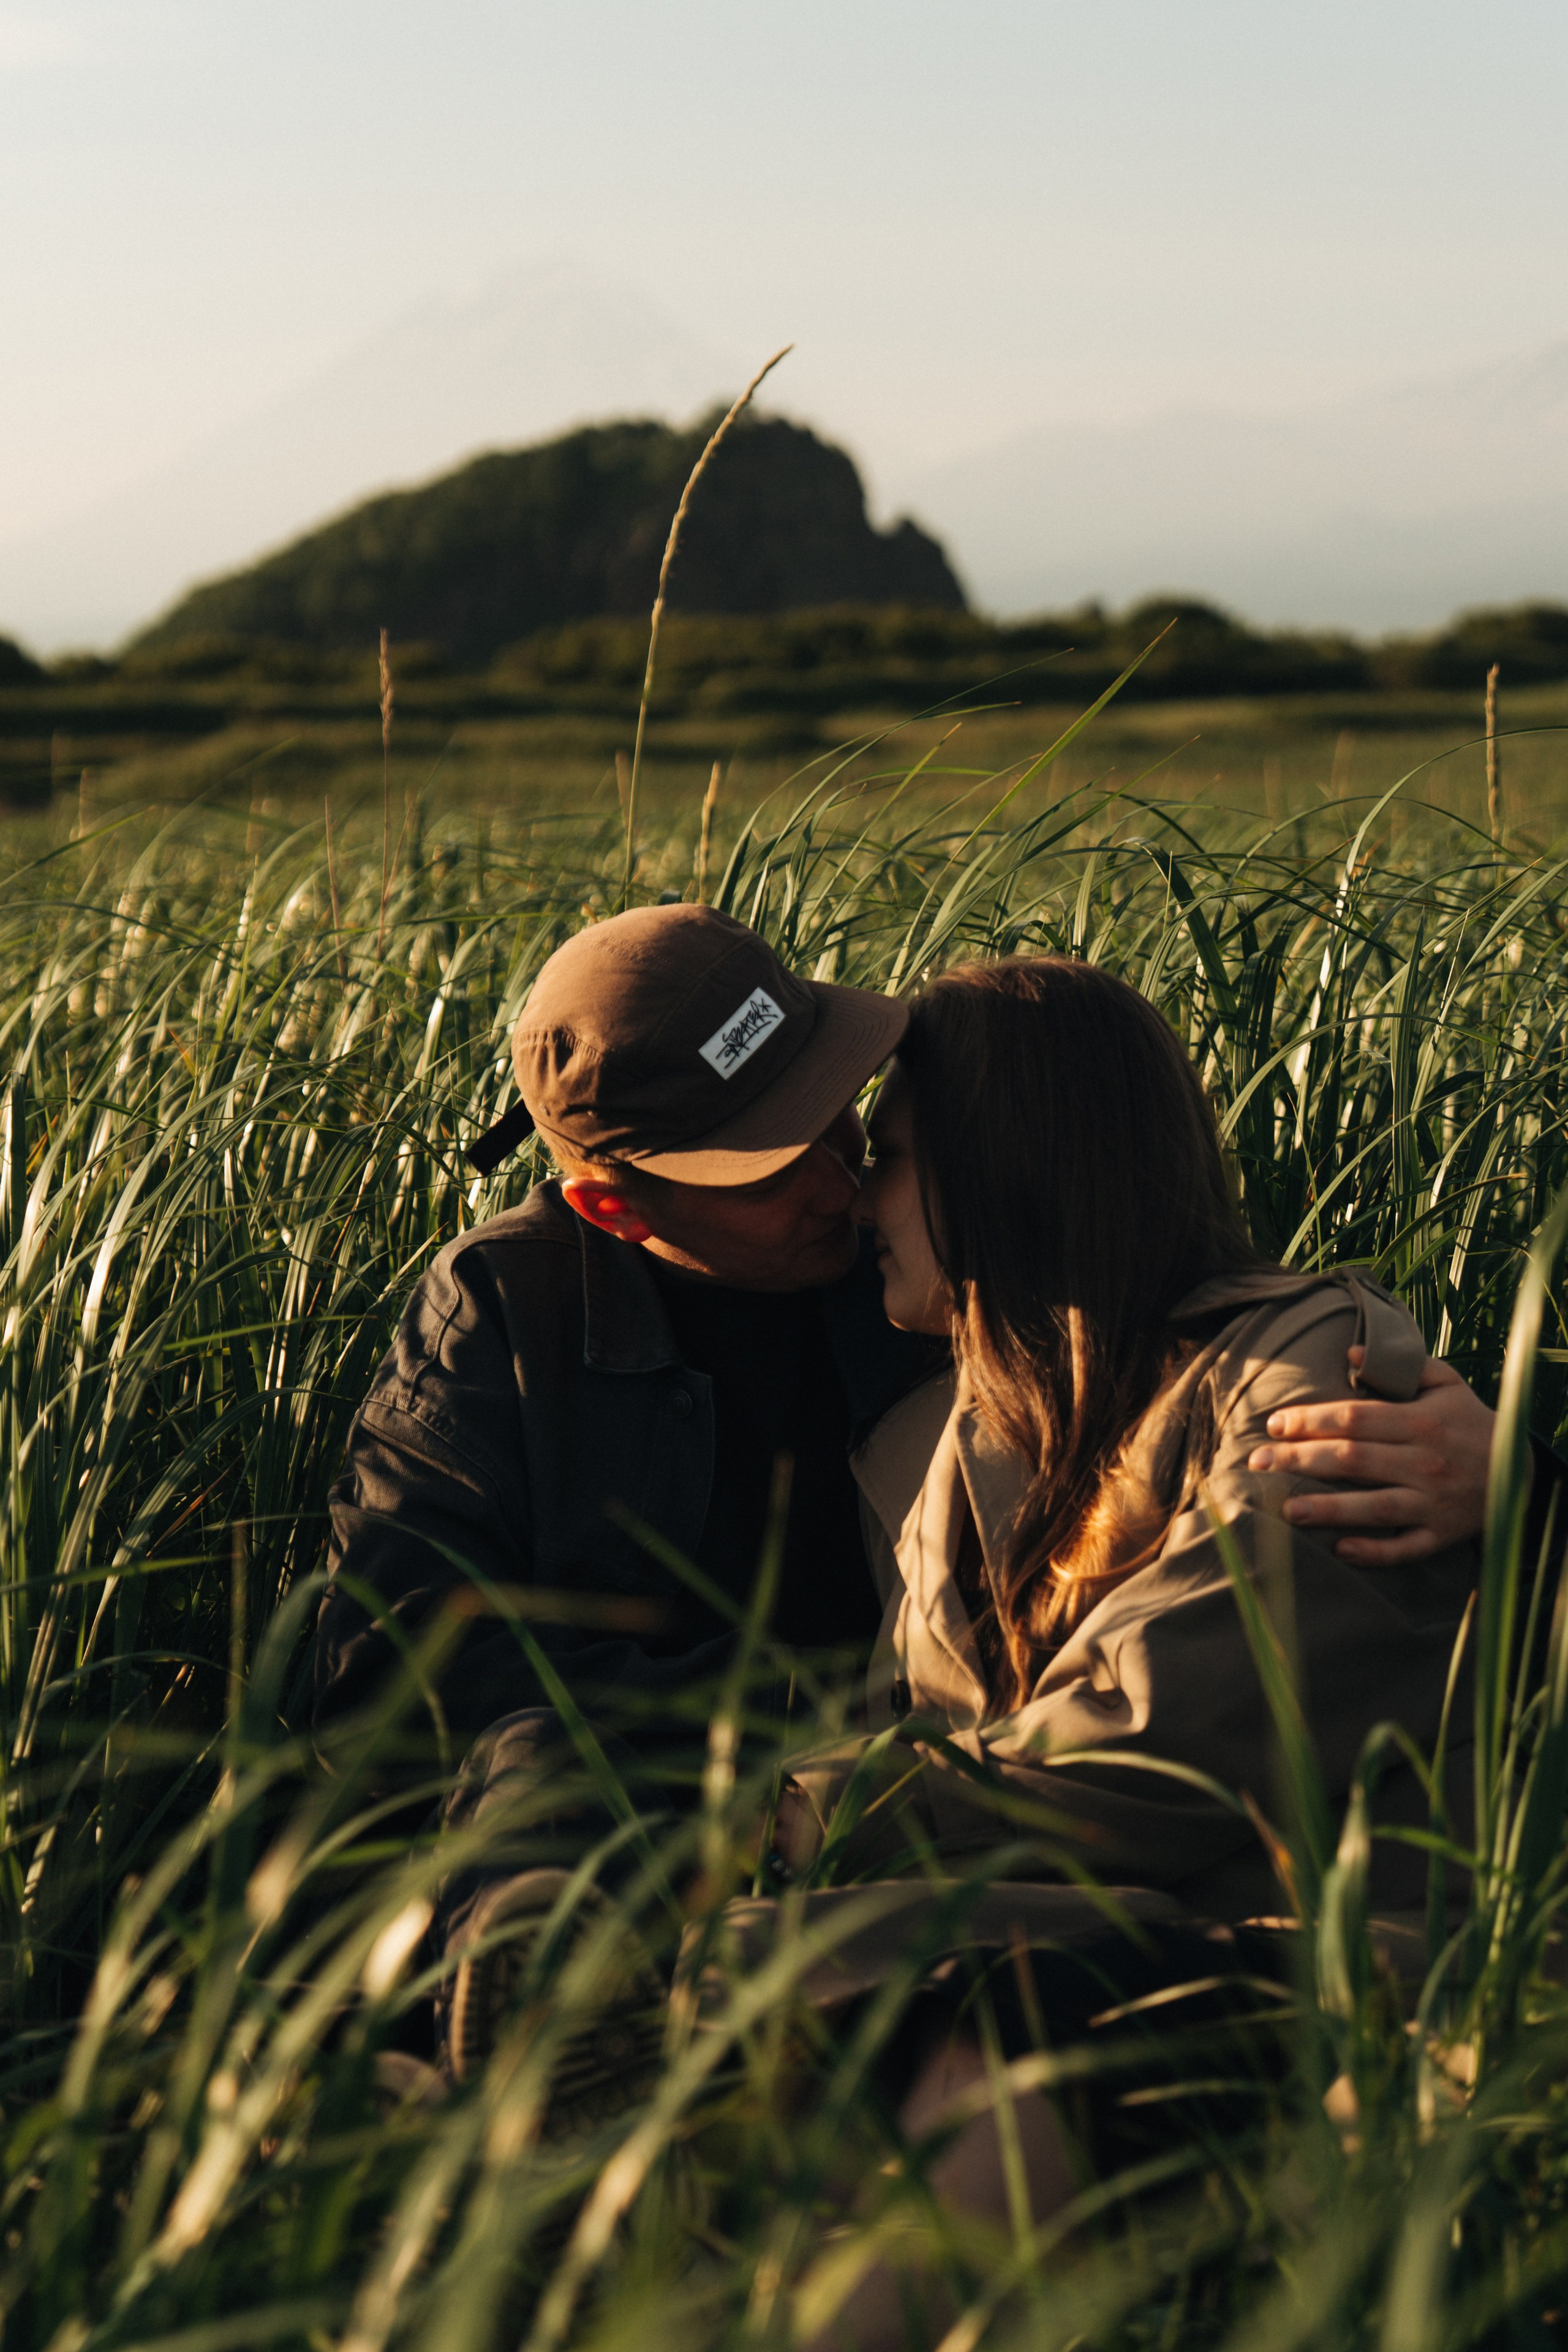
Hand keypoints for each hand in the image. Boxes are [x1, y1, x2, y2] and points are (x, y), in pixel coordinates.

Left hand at [1247, 1347, 1497, 1565]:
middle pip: (1352, 1460)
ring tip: (1286, 1510)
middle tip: (1257, 1462)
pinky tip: (1339, 1550)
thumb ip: (1401, 1366)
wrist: (1521, 1472)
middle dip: (1300, 1460)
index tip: (1274, 1424)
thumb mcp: (1446, 1383)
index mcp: (1422, 1422)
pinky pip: (1404, 1549)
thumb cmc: (1470, 1422)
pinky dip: (1374, 1552)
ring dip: (1327, 1510)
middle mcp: (1425, 1463)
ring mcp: (1433, 1503)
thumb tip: (1350, 1352)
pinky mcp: (1441, 1535)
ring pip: (1373, 1508)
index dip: (1310, 1420)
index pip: (1354, 1418)